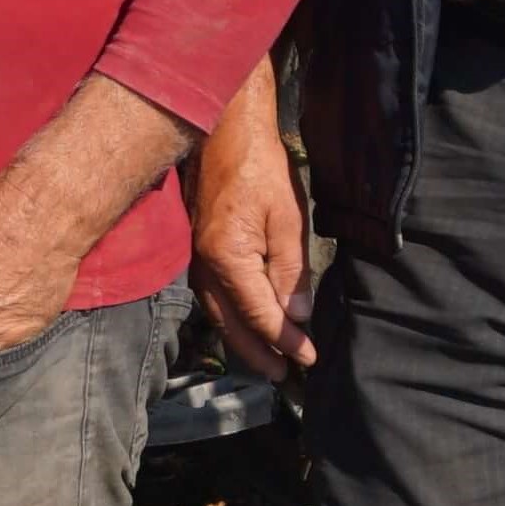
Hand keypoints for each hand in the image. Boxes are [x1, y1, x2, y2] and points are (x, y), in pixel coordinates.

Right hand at [187, 87, 314, 378]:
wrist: (221, 129)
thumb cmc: (259, 167)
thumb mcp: (287, 219)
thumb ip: (291, 272)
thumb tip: (296, 318)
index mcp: (229, 259)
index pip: (260, 315)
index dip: (286, 341)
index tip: (308, 358)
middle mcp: (205, 266)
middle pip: (232, 325)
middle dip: (259, 353)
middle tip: (283, 375)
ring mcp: (196, 259)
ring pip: (219, 314)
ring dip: (244, 339)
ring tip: (267, 358)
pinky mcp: (197, 249)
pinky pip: (212, 295)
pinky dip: (231, 316)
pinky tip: (246, 321)